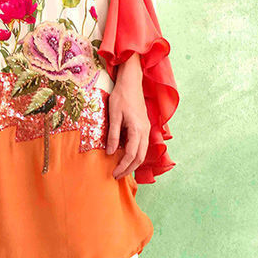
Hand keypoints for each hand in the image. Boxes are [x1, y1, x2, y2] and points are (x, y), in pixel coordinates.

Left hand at [105, 56, 148, 179]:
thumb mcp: (113, 115)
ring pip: (143, 152)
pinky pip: (142, 145)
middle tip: (117, 176)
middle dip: (129, 169)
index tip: (114, 173)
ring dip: (133, 163)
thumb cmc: (121, 96)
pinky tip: (126, 156)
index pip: (132, 154)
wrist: (131, 82)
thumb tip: (111, 153)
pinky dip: (135, 154)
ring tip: (121, 169)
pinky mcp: (144, 126)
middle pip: (140, 157)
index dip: (123, 166)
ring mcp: (146, 129)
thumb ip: (113, 135)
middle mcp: (145, 131)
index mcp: (138, 129)